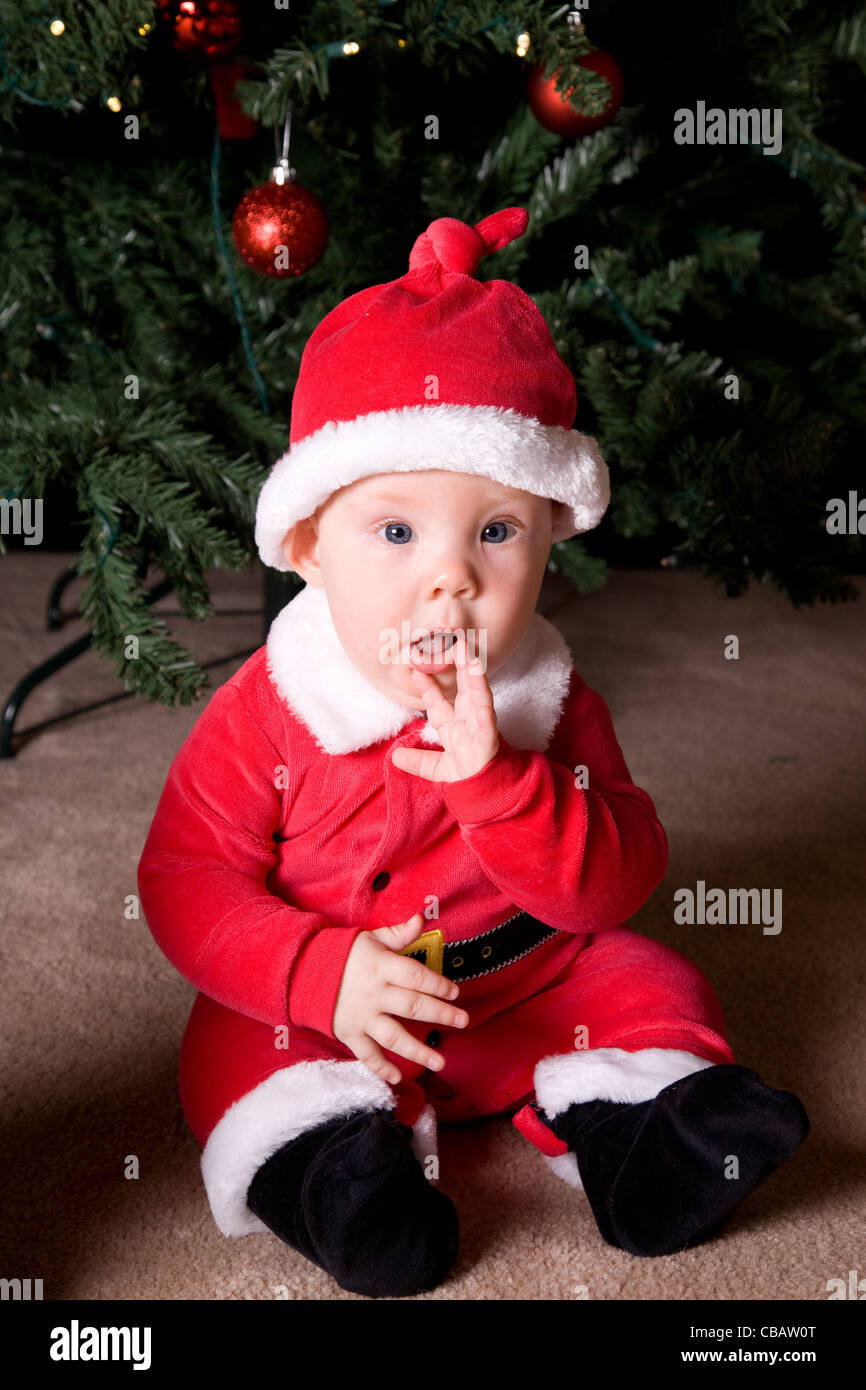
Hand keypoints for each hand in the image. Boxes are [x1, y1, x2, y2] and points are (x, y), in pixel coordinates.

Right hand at [332, 913, 468, 1084]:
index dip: (437, 984)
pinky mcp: (349, 1034)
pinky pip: (367, 1055)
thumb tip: (422, 918)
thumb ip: (398, 934)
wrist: (303, 972)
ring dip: (418, 1051)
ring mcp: (362, 1016)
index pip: (414, 975)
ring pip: (394, 1036)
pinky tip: (397, 1078)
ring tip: (440, 1062)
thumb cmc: (344, 954)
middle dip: (440, 1014)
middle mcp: (374, 993)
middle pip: (412, 1006)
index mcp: (380, 966)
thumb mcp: (371, 939)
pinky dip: (381, 1068)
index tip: (455, 993)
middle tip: (463, 1021)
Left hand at [390, 630, 499, 781]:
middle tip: (454, 642)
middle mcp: (469, 720)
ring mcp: (481, 729)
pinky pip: (488, 726)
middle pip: (465, 688)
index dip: (428, 687)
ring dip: (476, 678)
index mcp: (455, 724)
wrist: (488, 793)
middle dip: (460, 665)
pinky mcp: (489, 743)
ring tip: (471, 659)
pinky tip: (482, 702)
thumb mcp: (436, 769)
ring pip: (480, 698)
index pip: (439, 701)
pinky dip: (485, 714)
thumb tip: (394, 757)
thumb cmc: (468, 774)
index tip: (415, 670)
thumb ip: (418, 761)